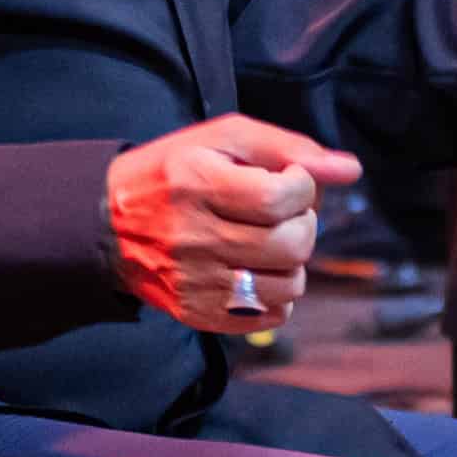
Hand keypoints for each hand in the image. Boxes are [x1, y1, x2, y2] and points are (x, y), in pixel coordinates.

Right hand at [108, 113, 370, 334]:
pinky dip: (276, 294)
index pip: (281, 197)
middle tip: (282, 213)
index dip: (301, 187)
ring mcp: (194, 282)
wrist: (107, 224)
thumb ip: (288, 148)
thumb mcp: (223, 139)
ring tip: (267, 242)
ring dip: (292, 261)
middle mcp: (193, 237)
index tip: (287, 180)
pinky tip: (254, 269)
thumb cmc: (176, 172)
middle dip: (303, 224)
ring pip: (289, 286)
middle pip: (291, 245)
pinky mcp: (197, 313)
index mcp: (196, 183)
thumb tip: (348, 169)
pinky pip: (270, 316)